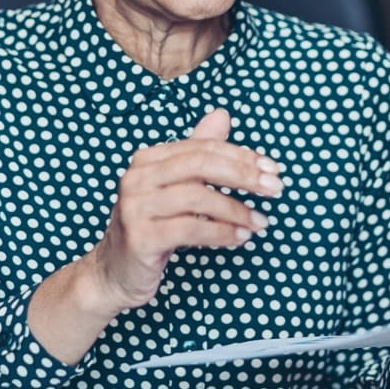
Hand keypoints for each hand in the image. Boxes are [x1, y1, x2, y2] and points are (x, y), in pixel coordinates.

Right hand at [84, 109, 282, 312]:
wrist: (114, 273)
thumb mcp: (174, 188)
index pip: (202, 147)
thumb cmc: (151, 227)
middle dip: (243, 175)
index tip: (271, 169)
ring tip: (259, 222)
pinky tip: (240, 238)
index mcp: (147, 160)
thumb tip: (222, 116)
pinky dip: (222, 232)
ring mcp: (135, 207)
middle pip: (200, 164)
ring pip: (198, 197)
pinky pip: (191, 229)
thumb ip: (197, 154)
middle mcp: (137, 178)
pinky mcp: (140, 237)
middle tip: (275, 188)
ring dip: (236, 210)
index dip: (241, 155)